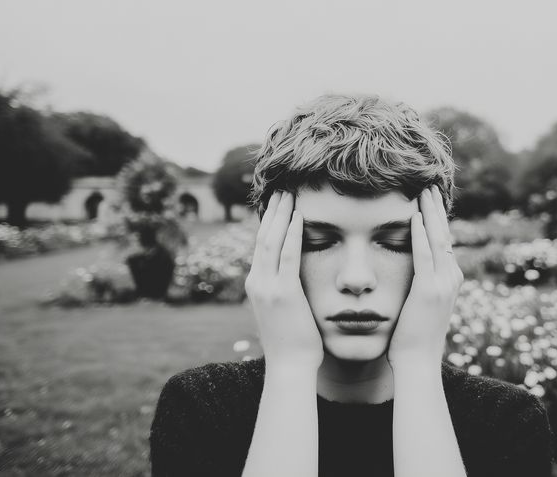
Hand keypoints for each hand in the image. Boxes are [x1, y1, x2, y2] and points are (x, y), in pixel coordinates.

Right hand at [245, 190, 323, 371]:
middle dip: (273, 211)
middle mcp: (256, 282)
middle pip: (262, 237)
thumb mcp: (283, 311)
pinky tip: (300, 217)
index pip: (262, 246)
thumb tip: (293, 279)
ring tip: (290, 194)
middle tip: (282, 189)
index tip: (279, 204)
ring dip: (281, 215)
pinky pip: (287, 257)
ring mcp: (267, 287)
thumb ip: (284, 291)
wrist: (290, 367)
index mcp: (256, 285)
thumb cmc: (293, 342)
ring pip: (271, 241)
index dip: (269, 222)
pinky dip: (292, 234)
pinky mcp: (282, 294)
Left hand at [387, 185, 463, 369]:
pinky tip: (413, 216)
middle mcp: (451, 279)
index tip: (427, 198)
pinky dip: (419, 234)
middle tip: (428, 184)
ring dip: (429, 213)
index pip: (444, 241)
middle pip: (444, 234)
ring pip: (438, 239)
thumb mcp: (420, 307)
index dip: (437, 218)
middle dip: (436, 208)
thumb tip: (410, 275)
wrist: (417, 365)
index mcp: (449, 281)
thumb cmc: (412, 340)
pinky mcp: (428, 291)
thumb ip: (419, 287)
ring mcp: (443, 284)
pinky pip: (424, 256)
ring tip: (422, 190)